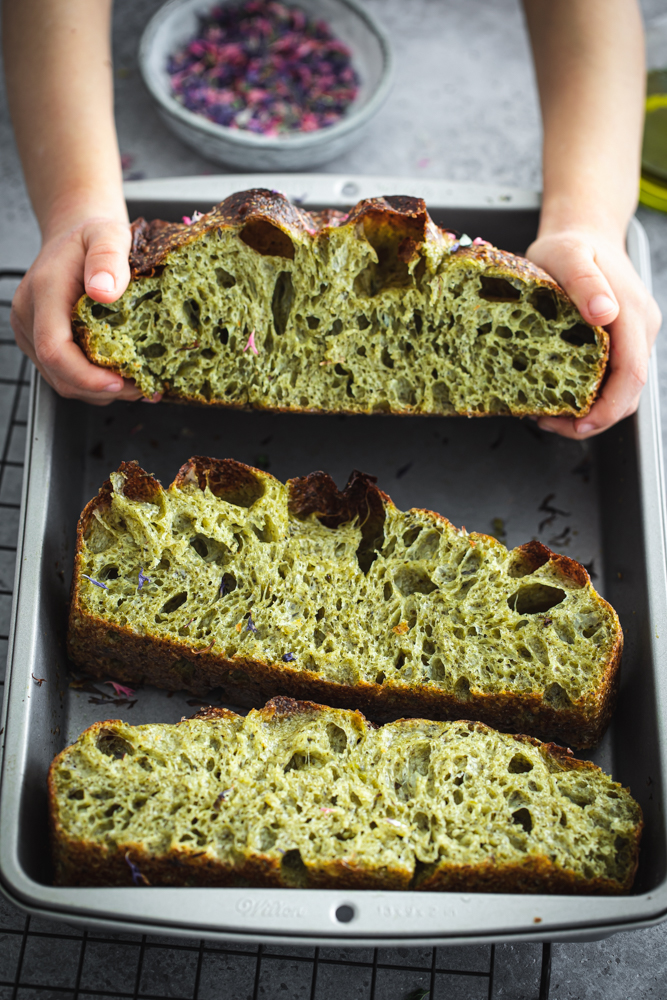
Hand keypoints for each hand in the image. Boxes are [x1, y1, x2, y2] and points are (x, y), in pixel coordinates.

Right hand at [11, 216, 150, 405]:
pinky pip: (64, 374)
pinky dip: (93, 383)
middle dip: (101, 390)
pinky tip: (122, 376)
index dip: (86, 375)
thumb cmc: (93, 236)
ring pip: (61, 380)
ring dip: (99, 391)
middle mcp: (30, 316)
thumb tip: (104, 292)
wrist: (74, 236)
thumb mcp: (108, 234)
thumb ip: (107, 257)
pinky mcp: (40, 342)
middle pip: (59, 373)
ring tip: (139, 385)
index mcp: (44, 292)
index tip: (120, 382)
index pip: (55, 349)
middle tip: (144, 389)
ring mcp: (32, 332)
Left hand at [526, 228, 660, 438]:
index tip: (577, 424)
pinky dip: (588, 395)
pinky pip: (612, 377)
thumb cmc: (570, 244)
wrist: (584, 231)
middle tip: (549, 423)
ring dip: (589, 411)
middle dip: (593, 419)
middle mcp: (640, 329)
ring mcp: (633, 336)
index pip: (631, 374)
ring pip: (621, 390)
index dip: (607, 407)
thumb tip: (604, 313)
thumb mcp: (567, 255)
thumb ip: (585, 281)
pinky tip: (558, 394)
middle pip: (628, 392)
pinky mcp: (621, 341)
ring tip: (548, 414)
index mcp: (631, 314)